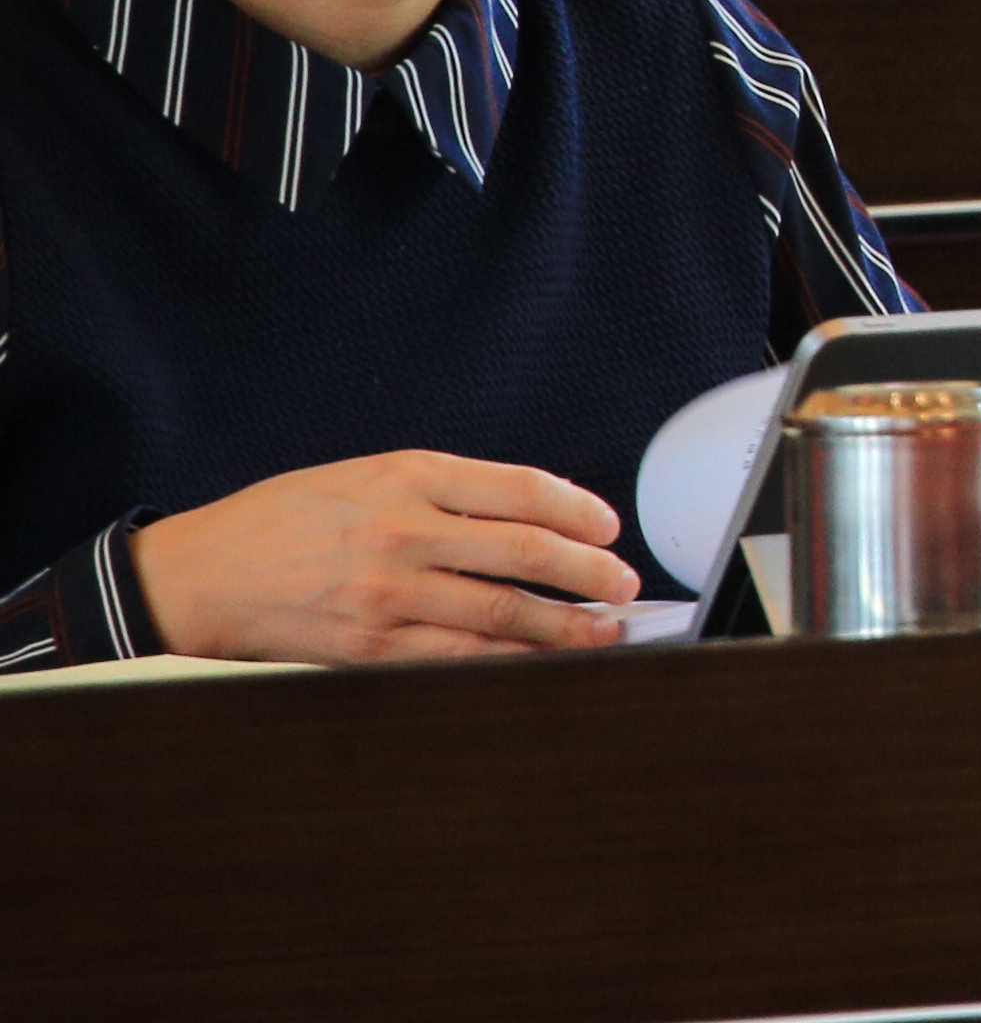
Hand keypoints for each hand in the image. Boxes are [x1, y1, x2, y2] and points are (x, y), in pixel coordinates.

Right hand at [132, 453, 639, 662]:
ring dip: (564, 626)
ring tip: (602, 631)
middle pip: (525, 553)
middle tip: (624, 584)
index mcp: (408, 477)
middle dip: (589, 572)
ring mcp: (387, 594)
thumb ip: (445, 489)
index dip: (579, 510)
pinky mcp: (369, 646)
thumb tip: (529, 511)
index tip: (609, 527)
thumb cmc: (285, 519)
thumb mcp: (367, 474)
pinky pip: (456, 656)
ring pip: (501, 614)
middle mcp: (403, 532)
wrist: (201, 575)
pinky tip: (538, 662)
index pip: (522, 489)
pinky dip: (507, 661)